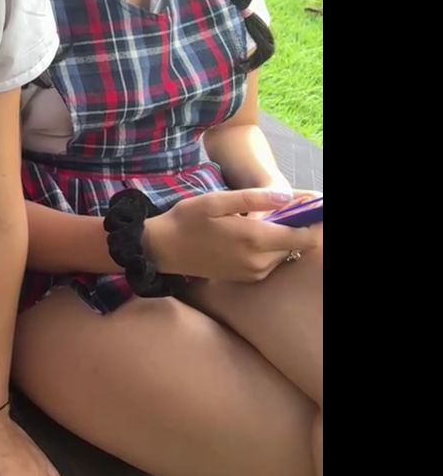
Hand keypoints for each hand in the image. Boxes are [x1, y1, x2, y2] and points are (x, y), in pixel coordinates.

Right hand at [144, 187, 317, 282]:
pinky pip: (271, 262)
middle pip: (296, 245)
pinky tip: (251, 234)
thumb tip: (287, 197)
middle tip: (280, 207)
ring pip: (284, 254)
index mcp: (254, 239)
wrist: (163, 250)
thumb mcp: (216, 201)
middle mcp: (259, 261)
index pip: (303, 236)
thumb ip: (253, 198)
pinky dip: (270, 248)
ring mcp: (254, 272)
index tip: (309, 207)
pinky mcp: (247, 278)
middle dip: (295, 226)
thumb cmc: (188, 220)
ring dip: (282, 238)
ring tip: (260, 218)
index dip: (312, 221)